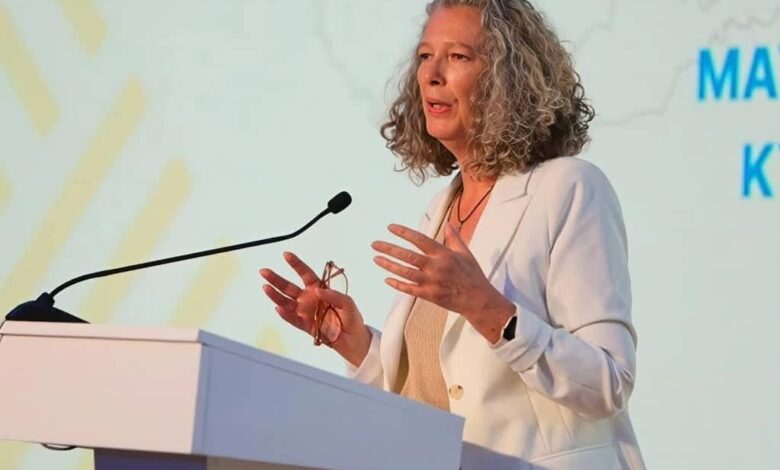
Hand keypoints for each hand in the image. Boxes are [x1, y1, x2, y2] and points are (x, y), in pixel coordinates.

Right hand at [259, 252, 370, 365]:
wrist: (353, 338)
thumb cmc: (351, 317)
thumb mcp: (347, 303)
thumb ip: (334, 295)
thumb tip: (318, 290)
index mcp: (319, 289)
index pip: (305, 274)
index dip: (296, 264)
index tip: (286, 255)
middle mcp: (309, 299)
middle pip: (289, 287)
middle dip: (276, 279)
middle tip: (264, 271)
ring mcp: (305, 312)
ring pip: (286, 302)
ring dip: (275, 295)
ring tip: (266, 287)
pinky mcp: (305, 326)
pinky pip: (293, 319)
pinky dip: (285, 315)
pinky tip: (278, 308)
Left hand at [371, 223, 514, 342]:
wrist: (478, 300)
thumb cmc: (473, 275)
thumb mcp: (465, 253)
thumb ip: (454, 238)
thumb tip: (448, 224)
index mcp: (443, 254)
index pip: (419, 240)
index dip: (404, 233)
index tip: (390, 228)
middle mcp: (435, 267)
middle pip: (407, 256)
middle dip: (389, 248)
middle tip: (374, 244)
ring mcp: (431, 282)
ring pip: (405, 272)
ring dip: (389, 265)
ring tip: (376, 259)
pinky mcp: (429, 295)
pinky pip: (409, 289)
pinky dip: (398, 284)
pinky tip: (387, 279)